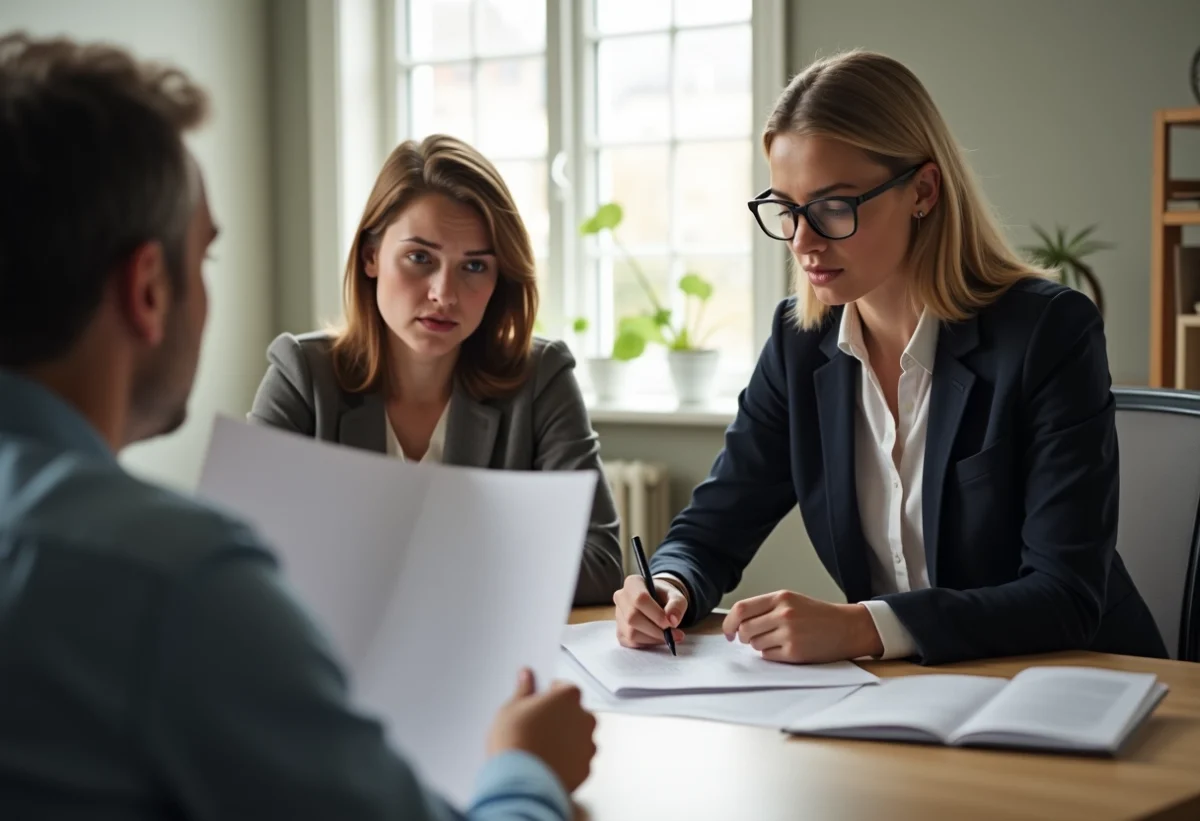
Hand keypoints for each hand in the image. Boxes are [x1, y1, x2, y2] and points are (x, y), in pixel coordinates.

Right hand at [487, 669, 596, 791]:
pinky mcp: (586, 769)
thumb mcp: (511, 708)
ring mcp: (587, 745)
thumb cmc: (515, 742)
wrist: (520, 781)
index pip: (565, 688)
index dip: (551, 694)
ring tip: (543, 748)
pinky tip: (549, 764)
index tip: (540, 701)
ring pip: (580, 738)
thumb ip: (524, 689)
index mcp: (567, 697)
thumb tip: (526, 676)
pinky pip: (579, 760)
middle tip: (539, 726)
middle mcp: (584, 719)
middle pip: (577, 713)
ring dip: (567, 740)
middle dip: (562, 718)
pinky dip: (569, 761)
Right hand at [613, 574, 686, 648]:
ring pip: (631, 633)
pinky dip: (648, 643)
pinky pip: (631, 642)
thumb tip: (672, 620)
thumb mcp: (676, 595)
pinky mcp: (619, 631)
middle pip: (633, 618)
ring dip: (653, 639)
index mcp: (633, 583)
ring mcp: (618, 615)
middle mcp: (621, 597)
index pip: (640, 599)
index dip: (656, 614)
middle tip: (674, 635)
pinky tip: (658, 638)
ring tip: (669, 637)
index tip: (671, 623)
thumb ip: (677, 605)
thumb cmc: (664, 597)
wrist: (657, 602)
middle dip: (656, 630)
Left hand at [721, 590, 882, 662]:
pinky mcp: (795, 652)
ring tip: (775, 641)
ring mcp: (789, 633)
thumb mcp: (791, 601)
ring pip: (755, 644)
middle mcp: (784, 614)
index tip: (728, 632)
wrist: (847, 628)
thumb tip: (736, 623)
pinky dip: (771, 655)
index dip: (729, 623)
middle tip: (752, 638)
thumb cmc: (817, 615)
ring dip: (759, 645)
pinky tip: (784, 648)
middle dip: (744, 637)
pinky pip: (768, 656)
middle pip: (745, 629)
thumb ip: (765, 608)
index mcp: (781, 598)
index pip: (741, 609)